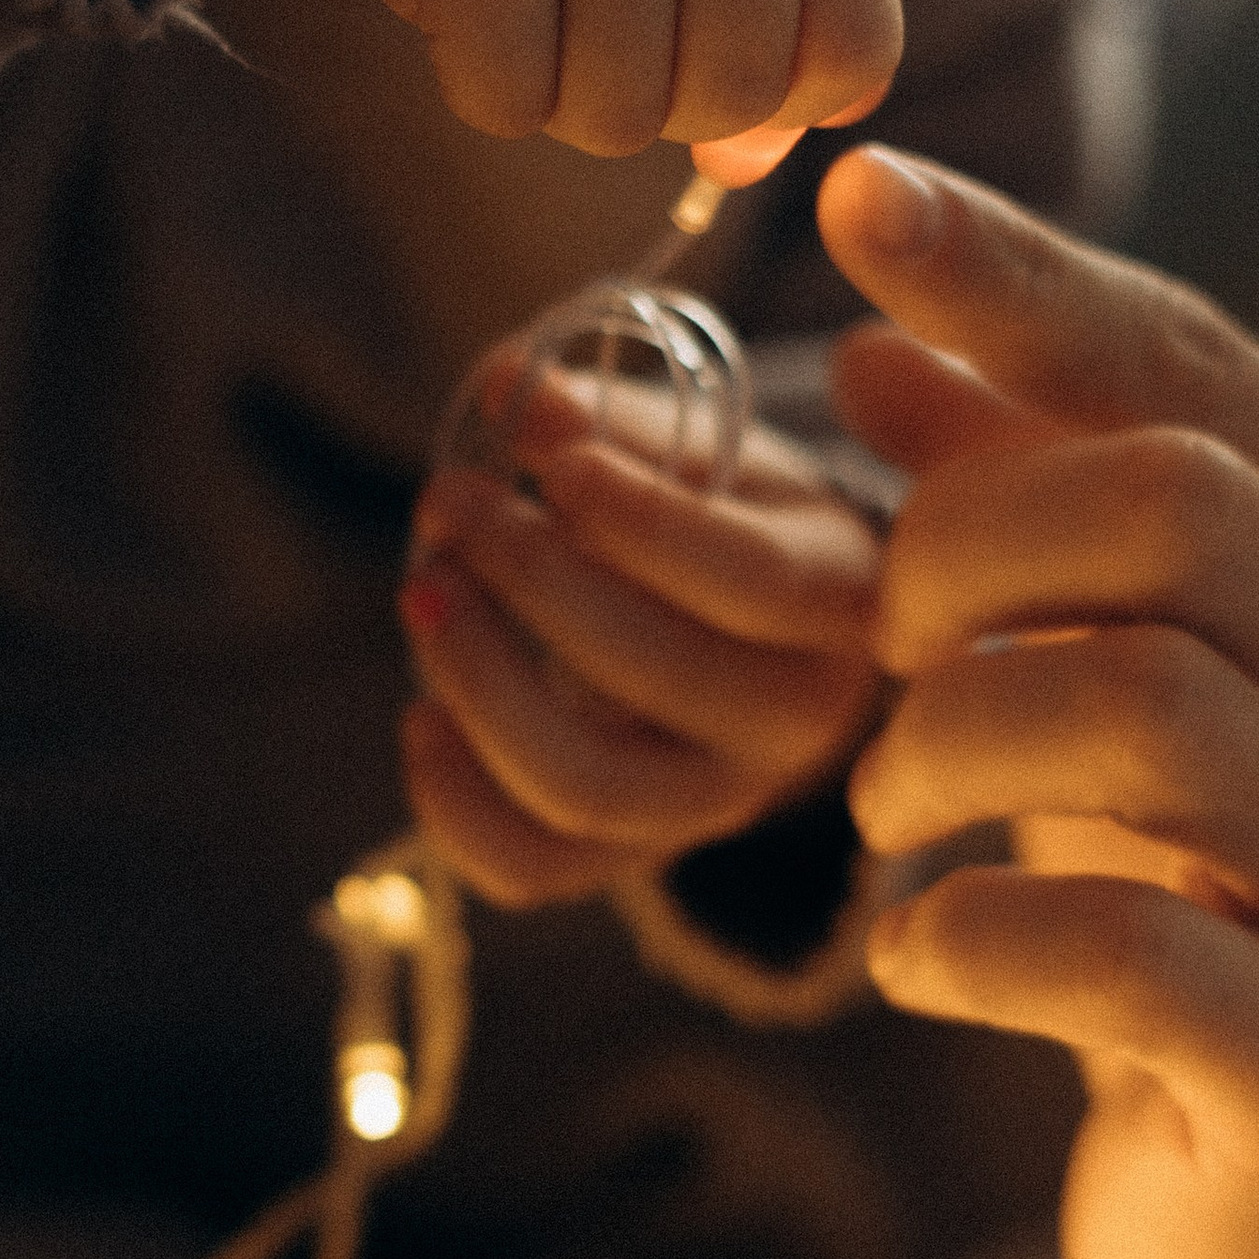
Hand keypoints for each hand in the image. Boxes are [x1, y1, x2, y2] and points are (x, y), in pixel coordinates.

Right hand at [0, 0, 900, 156]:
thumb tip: (756, 165)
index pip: (855, 46)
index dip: (777, 95)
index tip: (692, 45)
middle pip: (735, 100)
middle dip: (652, 95)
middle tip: (576, 7)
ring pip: (620, 119)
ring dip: (553, 85)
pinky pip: (510, 104)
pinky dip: (471, 75)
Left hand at [399, 348, 886, 905]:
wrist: (765, 646)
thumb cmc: (735, 522)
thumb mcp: (713, 452)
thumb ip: (619, 420)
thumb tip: (510, 389)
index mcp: (839, 602)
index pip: (748, 577)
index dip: (636, 519)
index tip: (551, 464)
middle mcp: (795, 725)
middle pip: (652, 675)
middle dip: (529, 577)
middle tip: (452, 500)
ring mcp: (713, 805)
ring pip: (583, 788)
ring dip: (479, 683)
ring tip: (423, 588)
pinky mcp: (634, 858)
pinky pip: (529, 869)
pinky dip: (453, 801)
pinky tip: (419, 716)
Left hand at [820, 146, 1258, 1258]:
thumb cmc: (1189, 896)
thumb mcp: (1101, 672)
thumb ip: (1023, 500)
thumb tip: (887, 324)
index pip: (1200, 371)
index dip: (1019, 277)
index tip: (852, 200)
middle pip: (1180, 513)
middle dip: (963, 557)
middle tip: (878, 658)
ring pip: (1148, 708)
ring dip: (947, 743)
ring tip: (889, 805)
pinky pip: (1121, 951)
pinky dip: (963, 937)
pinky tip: (915, 953)